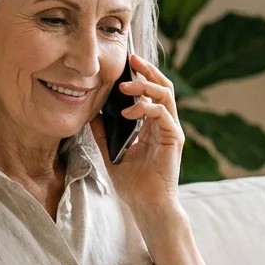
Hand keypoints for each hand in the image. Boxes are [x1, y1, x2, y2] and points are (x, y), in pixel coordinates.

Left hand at [89, 53, 182, 215]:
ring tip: (126, 85)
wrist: (147, 205)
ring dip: (146, 86)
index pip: (151, 92)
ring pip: (166, 95)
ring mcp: (171, 130)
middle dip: (148, 70)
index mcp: (152, 125)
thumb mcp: (111, 152)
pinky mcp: (174, 139)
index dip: (141, 74)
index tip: (126, 61)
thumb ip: (103, 133)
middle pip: (163, 86)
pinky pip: (164, 114)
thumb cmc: (133, 184)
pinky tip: (129, 112)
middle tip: (131, 58)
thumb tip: (91, 113)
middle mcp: (165, 124)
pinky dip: (147, 108)